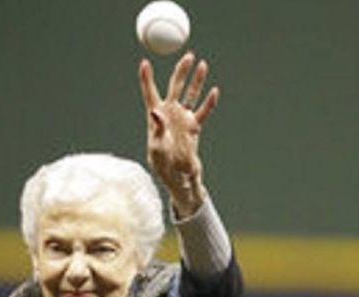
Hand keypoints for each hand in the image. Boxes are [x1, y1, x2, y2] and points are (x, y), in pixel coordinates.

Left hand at [138, 52, 219, 217]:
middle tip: (188, 55)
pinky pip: (203, 112)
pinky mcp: (194, 128)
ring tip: (203, 64)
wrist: (179, 178)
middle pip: (175, 87)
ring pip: (191, 95)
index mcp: (155, 119)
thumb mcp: (157, 149)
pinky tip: (214, 92)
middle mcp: (169, 115)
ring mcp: (183, 120)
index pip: (150, 94)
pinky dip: (209, 102)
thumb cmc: (163, 167)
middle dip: (181, 71)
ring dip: (197, 80)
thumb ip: (158, 130)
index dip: (146, 79)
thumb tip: (155, 111)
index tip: (145, 63)